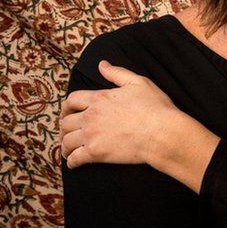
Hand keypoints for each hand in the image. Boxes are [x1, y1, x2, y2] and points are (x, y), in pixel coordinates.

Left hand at [59, 60, 179, 168]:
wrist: (163, 133)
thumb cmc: (156, 108)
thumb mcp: (139, 83)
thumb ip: (117, 73)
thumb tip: (102, 64)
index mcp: (99, 98)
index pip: (72, 100)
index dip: (67, 107)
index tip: (67, 113)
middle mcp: (91, 116)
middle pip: (66, 122)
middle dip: (64, 127)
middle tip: (66, 133)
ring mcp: (92, 135)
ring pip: (67, 141)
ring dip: (65, 146)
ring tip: (68, 150)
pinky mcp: (96, 153)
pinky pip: (74, 158)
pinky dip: (71, 162)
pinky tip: (74, 163)